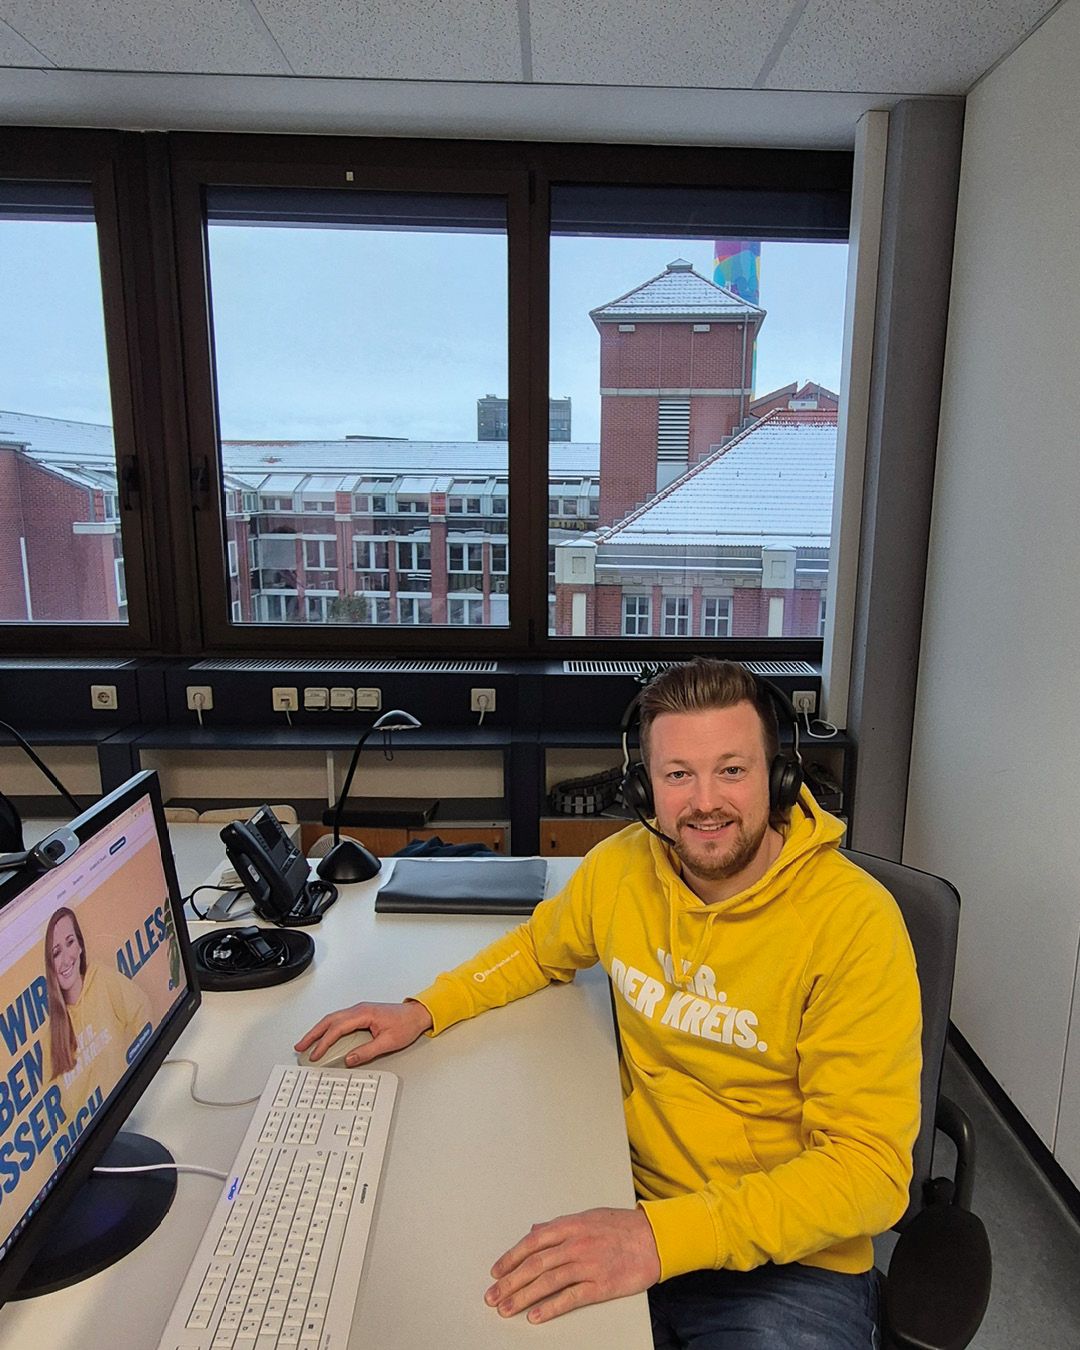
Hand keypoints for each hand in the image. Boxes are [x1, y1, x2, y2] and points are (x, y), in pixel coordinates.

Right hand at [294, 999, 432, 1066]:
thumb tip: (349, 1059)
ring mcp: (359, 1011)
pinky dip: (328, 1029)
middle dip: (313, 1034)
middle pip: (329, 1021)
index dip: (324, 1043)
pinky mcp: (360, 1015)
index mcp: (364, 1013)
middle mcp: (359, 1009)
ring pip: (332, 1019)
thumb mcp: (388, 1042)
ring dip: (318, 1031)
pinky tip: (323, 1037)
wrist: (417, 1015)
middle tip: (300, 1046)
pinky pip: (339, 1021)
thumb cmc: (405, 1025)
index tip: (315, 1054)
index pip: (337, 1028)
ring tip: (307, 1043)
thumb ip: (367, 1052)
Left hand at [484, 1206, 659, 1323]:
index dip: (511, 1258)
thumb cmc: (622, 1227)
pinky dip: (550, 1307)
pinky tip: (535, 1315)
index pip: (532, 1243)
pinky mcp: (600, 1285)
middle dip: (510, 1281)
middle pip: (534, 1264)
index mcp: (570, 1225)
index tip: (497, 1272)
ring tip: (506, 1308)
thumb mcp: (587, 1217)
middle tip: (493, 1296)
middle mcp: (575, 1244)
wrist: (654, 1238)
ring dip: (522, 1296)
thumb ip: (559, 1226)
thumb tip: (535, 1230)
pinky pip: (570, 1298)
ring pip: (547, 1281)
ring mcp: (587, 1264)